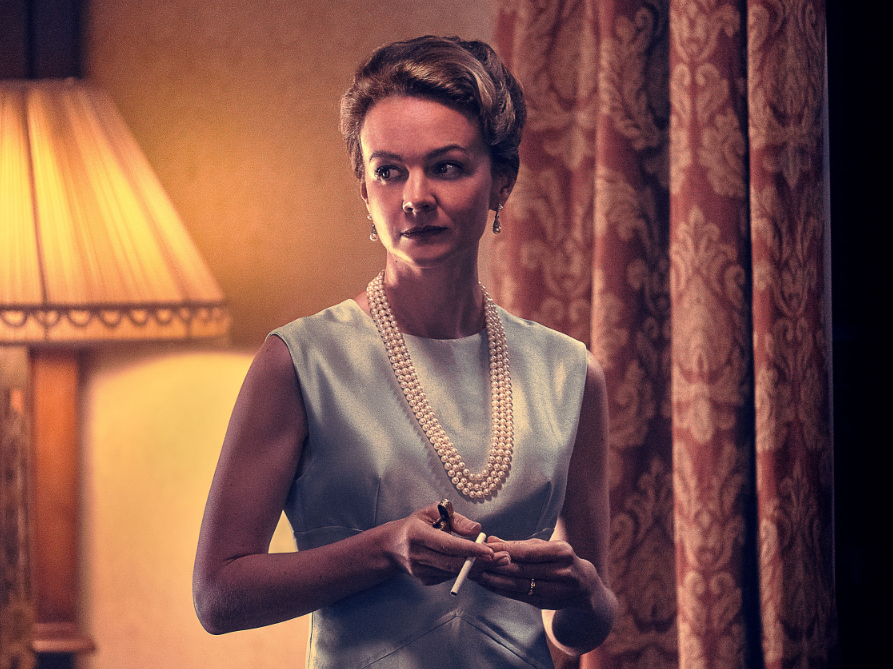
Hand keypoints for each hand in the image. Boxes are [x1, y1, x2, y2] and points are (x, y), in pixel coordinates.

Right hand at [384, 503, 501, 585]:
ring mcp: (420, 571)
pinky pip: (450, 576)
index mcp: (417, 534)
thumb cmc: (417, 524)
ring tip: (497, 560)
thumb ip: (457, 519)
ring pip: (453, 572)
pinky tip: (475, 563)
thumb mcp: (434, 511)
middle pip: (453, 563)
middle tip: (503, 559)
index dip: (469, 549)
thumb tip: (477, 530)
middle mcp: (417, 555)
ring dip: (476, 567)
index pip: (447, 544)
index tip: (489, 551)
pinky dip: (464, 570)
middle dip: (480, 562)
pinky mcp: (425, 580)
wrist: (393, 546)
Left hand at [472, 536, 598, 609]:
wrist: (584, 585)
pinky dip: (502, 591)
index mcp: (562, 552)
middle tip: (474, 561)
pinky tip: (488, 585)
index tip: (483, 547)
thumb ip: (519, 544)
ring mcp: (556, 591)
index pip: (527, 551)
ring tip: (476, 574)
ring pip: (519, 585)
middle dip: (495, 565)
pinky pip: (520, 596)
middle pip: (522, 569)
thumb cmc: (560, 559)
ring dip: (495, 580)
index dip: (503, 550)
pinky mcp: (547, 603)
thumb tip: (490, 539)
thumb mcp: (545, 547)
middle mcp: (562, 572)